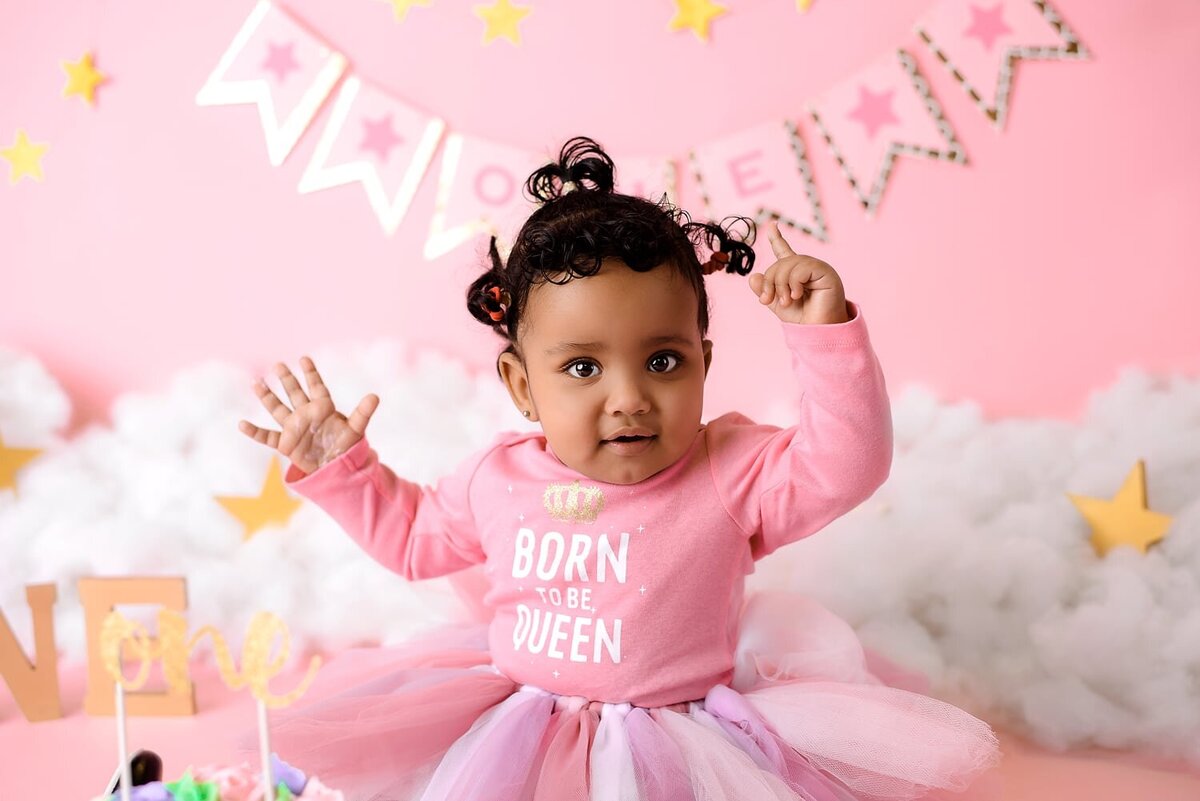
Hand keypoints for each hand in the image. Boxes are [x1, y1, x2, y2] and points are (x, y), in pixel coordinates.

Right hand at [238, 356, 378, 474]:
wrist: (336, 467)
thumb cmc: (346, 446)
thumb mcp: (356, 429)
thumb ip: (363, 413)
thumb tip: (375, 396)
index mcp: (323, 408)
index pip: (316, 387)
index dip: (310, 374)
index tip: (303, 359)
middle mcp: (306, 415)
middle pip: (294, 394)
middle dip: (287, 380)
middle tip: (278, 365)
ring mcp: (294, 428)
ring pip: (278, 409)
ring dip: (267, 398)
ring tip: (256, 383)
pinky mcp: (286, 444)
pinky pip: (268, 437)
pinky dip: (255, 432)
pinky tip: (241, 424)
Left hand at [748, 220, 848, 324]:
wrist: (819, 332)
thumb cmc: (803, 320)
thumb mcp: (778, 304)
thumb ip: (765, 291)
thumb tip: (753, 277)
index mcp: (795, 273)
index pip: (784, 251)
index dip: (777, 238)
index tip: (772, 225)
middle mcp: (806, 267)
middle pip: (780, 262)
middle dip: (770, 281)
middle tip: (768, 301)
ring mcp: (817, 267)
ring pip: (789, 264)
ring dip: (781, 285)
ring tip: (786, 301)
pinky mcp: (825, 271)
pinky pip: (801, 268)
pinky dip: (794, 283)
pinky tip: (797, 295)